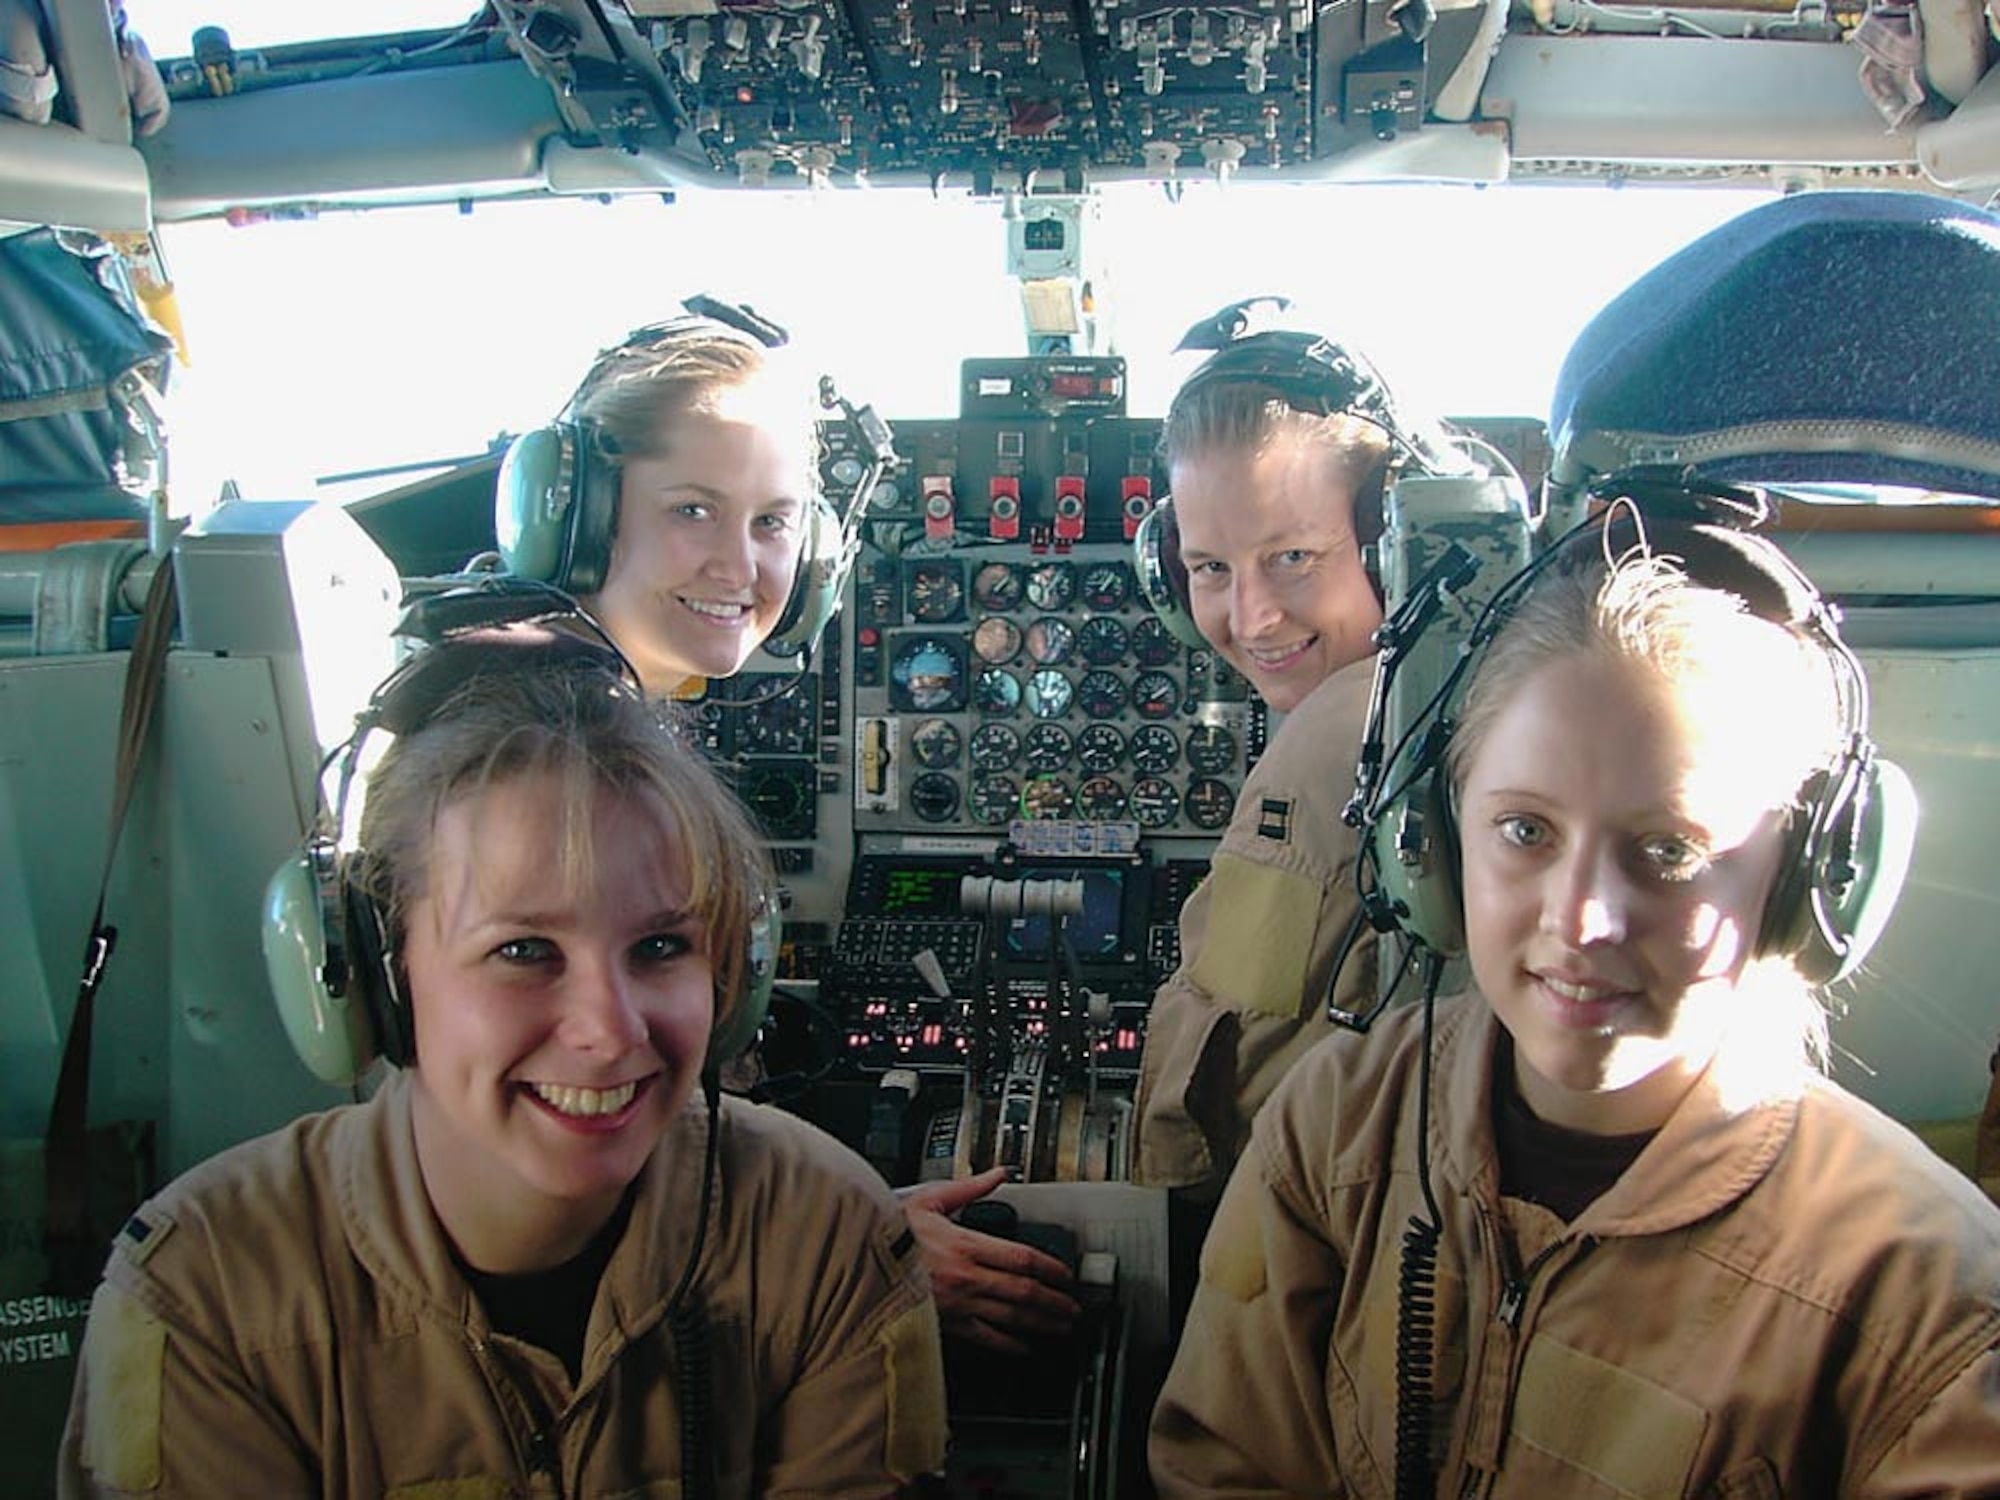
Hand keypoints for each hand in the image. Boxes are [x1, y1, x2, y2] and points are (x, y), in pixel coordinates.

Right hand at [899, 1167, 1081, 1355]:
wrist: (856, 1263)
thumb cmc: (889, 1233)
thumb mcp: (928, 1201)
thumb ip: (970, 1188)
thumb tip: (998, 1173)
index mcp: (965, 1244)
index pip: (1023, 1258)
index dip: (1051, 1268)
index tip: (1066, 1275)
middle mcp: (966, 1277)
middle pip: (1025, 1291)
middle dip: (1056, 1301)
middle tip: (1073, 1307)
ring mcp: (958, 1305)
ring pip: (1012, 1318)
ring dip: (1042, 1324)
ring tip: (1061, 1327)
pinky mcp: (946, 1326)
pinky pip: (987, 1340)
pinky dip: (1011, 1345)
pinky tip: (1026, 1347)